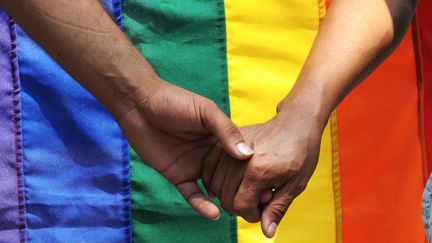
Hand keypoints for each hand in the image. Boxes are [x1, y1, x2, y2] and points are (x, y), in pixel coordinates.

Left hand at [117, 78, 253, 219]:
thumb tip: (247, 155)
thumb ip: (226, 131)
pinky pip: (191, 193)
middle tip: (260, 204)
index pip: (241, 156)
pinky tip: (214, 214)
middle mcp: (209, 154)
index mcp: (219, 137)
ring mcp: (194, 165)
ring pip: (213, 187)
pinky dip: (201, 205)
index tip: (269, 182)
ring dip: (225, 200)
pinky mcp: (177, 175)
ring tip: (240, 212)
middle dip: (243, 189)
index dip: (253, 168)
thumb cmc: (175, 101)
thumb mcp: (205, 111)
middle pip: (230, 175)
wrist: (140, 105)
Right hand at [202, 101, 326, 236]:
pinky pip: (209, 166)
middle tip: (258, 200)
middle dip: (240, 206)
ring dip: (228, 193)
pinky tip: (230, 180)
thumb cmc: (301, 152)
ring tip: (247, 188)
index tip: (263, 210)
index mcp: (258, 171)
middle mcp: (240, 160)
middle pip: (225, 198)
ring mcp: (231, 148)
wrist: (296, 122)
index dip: (251, 215)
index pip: (240, 206)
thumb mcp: (296, 184)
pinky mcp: (227, 142)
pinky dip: (214, 178)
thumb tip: (267, 232)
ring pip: (214, 184)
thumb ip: (278, 208)